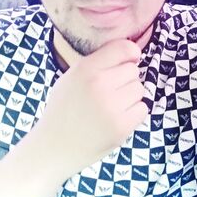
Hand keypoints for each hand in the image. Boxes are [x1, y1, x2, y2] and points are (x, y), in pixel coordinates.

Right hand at [34, 39, 147, 178]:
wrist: (53, 147)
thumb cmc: (64, 109)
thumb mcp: (71, 77)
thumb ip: (97, 63)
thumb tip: (131, 53)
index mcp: (85, 69)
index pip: (123, 48)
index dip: (130, 53)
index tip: (129, 60)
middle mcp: (99, 84)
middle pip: (133, 70)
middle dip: (126, 79)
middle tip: (110, 91)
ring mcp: (111, 107)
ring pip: (139, 89)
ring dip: (130, 96)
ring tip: (111, 106)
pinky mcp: (121, 127)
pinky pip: (142, 109)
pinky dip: (133, 113)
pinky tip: (117, 117)